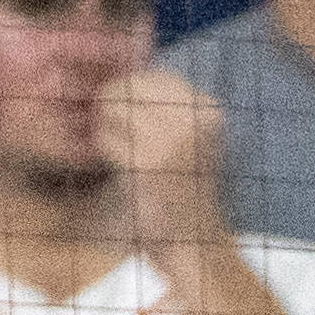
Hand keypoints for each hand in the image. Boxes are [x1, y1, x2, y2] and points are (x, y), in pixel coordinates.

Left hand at [95, 60, 229, 255]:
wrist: (196, 241)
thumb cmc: (187, 188)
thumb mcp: (191, 137)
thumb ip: (168, 104)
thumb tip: (123, 74)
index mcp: (209, 112)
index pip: (157, 76)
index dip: (134, 89)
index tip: (133, 113)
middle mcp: (193, 121)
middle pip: (130, 86)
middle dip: (114, 104)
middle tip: (116, 128)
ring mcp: (170, 142)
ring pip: (112, 108)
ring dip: (106, 127)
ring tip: (121, 148)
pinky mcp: (145, 164)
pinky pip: (104, 139)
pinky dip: (104, 150)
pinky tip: (120, 167)